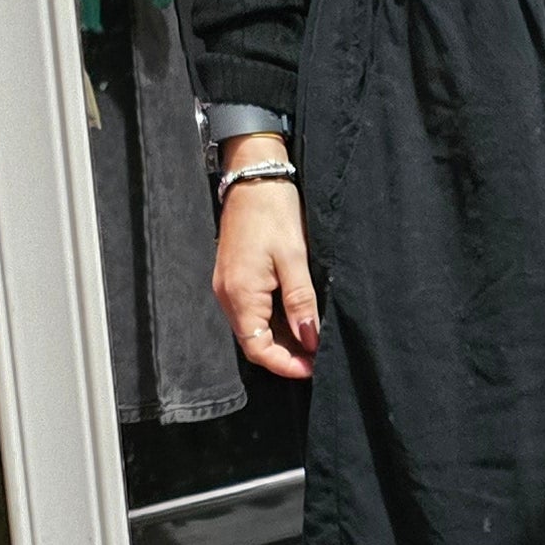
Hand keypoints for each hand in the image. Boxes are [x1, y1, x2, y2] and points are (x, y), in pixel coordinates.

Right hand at [213, 168, 318, 382]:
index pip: (258, 349)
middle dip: (285, 355)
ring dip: (280, 340)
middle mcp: (227, 296)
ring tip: (311, 340)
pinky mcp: (233, 277)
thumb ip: (301, 302)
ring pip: (253, 328)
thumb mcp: (295, 258)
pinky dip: (272, 322)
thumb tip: (310, 340)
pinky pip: (251, 311)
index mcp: (241, 295)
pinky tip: (295, 318)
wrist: (254, 176)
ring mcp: (228, 287)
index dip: (285, 365)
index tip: (313, 368)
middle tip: (317, 358)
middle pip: (253, 342)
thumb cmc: (274, 212)